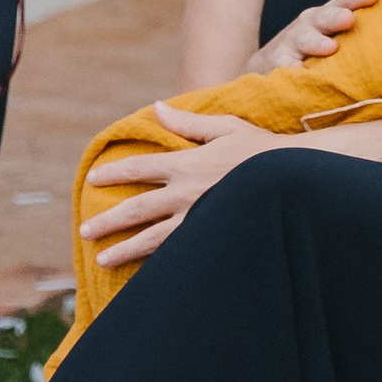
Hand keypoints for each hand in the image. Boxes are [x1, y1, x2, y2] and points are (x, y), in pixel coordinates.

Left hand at [89, 107, 281, 265]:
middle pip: (137, 208)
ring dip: (124, 249)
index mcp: (187, 163)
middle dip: (108, 220)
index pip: (140, 168)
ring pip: (152, 238)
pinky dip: (157, 263)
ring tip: (102, 259)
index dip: (114, 173)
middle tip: (86, 230)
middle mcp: (187, 193)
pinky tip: (143, 273)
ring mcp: (198, 218)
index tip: (94, 178)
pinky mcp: (211, 237)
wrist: (295, 180)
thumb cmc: (262, 150)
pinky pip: (178, 252)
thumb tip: (157, 108)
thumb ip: (188, 122)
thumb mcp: (225, 127)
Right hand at [250, 0, 377, 74]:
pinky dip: (289, 68)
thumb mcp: (338, 33)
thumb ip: (366, 28)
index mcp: (330, 14)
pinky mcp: (277, 63)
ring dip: (316, 42)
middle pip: (324, 16)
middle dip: (336, 16)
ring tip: (330, 48)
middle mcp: (311, 23)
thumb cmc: (319, 47)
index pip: (345, 0)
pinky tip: (298, 73)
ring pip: (303, 38)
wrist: (273, 63)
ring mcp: (292, 42)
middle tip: (349, 19)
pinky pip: (283, 65)